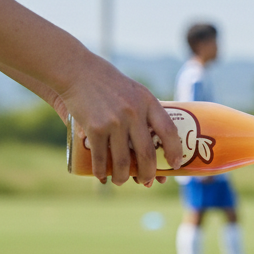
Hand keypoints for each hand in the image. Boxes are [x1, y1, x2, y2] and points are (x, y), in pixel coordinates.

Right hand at [60, 55, 182, 185]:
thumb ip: (147, 111)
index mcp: (148, 102)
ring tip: (121, 181)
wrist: (78, 72)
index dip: (174, 151)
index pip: (169, 131)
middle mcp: (134, 113)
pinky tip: (102, 177)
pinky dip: (101, 172)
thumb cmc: (110, 84)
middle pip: (147, 154)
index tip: (174, 165)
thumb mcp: (136, 92)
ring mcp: (115, 122)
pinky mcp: (95, 128)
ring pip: (123, 161)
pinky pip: (101, 158)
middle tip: (147, 181)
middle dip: (148, 173)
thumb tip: (158, 142)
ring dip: (122, 177)